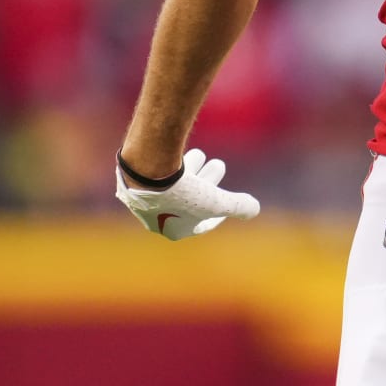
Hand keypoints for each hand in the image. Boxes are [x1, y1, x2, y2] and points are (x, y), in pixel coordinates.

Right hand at [114, 148, 260, 240]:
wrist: (145, 172)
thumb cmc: (182, 192)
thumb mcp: (217, 201)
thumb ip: (237, 206)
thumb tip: (254, 209)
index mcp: (172, 231)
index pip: (200, 225)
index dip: (218, 212)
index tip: (228, 200)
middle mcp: (154, 219)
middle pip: (187, 202)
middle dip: (206, 183)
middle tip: (218, 164)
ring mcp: (141, 200)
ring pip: (171, 186)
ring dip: (190, 171)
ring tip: (202, 154)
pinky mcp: (131, 181)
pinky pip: (157, 175)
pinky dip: (171, 167)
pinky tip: (180, 155)